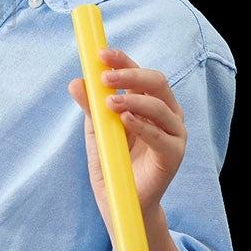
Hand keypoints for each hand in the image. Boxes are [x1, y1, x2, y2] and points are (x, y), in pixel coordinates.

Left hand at [68, 47, 186, 230]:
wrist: (117, 197)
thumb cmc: (110, 158)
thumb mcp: (96, 128)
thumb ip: (90, 105)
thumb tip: (76, 81)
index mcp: (146, 101)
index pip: (138, 73)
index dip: (122, 60)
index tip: (101, 53)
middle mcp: (165, 113)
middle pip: (156, 82)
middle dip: (130, 75)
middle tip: (104, 77)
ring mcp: (173, 133)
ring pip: (161, 107)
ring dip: (133, 100)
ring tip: (109, 103)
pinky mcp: (174, 155)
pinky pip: (162, 136)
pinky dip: (143, 125)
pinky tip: (125, 120)